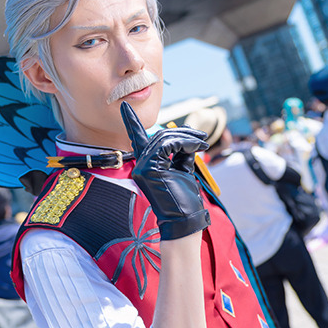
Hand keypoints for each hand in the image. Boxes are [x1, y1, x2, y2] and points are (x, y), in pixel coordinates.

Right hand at [120, 101, 210, 239]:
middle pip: (159, 136)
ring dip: (187, 138)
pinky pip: (168, 145)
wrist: (184, 221)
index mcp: (146, 165)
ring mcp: (142, 167)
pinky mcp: (149, 169)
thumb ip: (180, 152)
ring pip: (164, 138)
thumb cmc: (184, 199)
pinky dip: (186, 143)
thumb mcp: (183, 169)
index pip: (137, 139)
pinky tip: (198, 149)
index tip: (124, 105)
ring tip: (202, 145)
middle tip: (202, 139)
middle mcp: (140, 165)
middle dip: (183, 134)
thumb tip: (186, 137)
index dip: (131, 122)